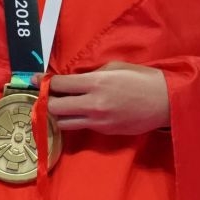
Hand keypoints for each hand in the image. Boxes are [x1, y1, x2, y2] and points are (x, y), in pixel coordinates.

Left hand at [34, 61, 169, 134]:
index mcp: (95, 83)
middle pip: (55, 108)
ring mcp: (99, 121)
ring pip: (64, 123)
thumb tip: (71, 80)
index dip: (42, 82)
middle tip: (46, 95)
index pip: (59, 85)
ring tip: (59, 105)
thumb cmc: (142, 78)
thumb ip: (90, 74)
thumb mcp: (114, 67)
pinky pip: (82, 126)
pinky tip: (79, 111)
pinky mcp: (105, 131)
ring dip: (58, 114)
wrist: (166, 102)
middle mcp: (93, 105)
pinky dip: (76, 119)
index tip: (33, 80)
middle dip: (47, 101)